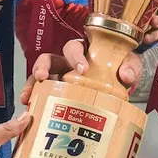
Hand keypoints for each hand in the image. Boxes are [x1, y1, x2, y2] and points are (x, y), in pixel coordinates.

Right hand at [19, 40, 144, 104]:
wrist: (122, 80)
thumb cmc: (121, 66)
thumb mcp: (129, 63)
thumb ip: (130, 66)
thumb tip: (125, 75)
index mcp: (84, 51)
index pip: (74, 48)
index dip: (76, 57)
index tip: (82, 69)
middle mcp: (67, 62)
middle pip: (49, 58)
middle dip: (43, 66)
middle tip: (42, 77)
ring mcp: (60, 76)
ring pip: (41, 75)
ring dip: (32, 84)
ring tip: (27, 97)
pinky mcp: (59, 92)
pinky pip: (43, 94)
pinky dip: (36, 100)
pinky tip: (31, 110)